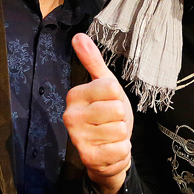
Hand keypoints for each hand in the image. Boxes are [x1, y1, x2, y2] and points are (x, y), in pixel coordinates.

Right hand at [64, 33, 132, 193]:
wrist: (107, 153)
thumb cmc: (107, 116)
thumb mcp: (105, 86)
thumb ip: (92, 61)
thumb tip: (78, 36)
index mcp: (75, 95)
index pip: (111, 87)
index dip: (117, 97)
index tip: (108, 104)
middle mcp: (71, 115)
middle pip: (117, 109)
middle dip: (121, 118)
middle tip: (110, 123)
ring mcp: (78, 138)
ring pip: (120, 129)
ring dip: (121, 136)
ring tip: (110, 137)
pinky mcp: (88, 158)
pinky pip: (121, 148)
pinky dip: (122, 150)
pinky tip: (111, 150)